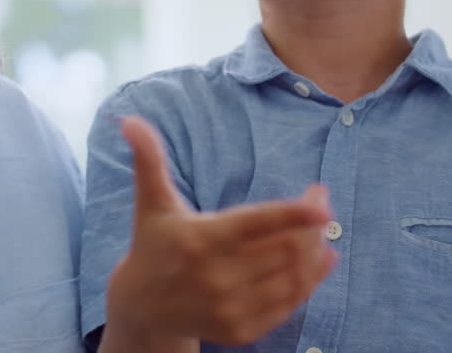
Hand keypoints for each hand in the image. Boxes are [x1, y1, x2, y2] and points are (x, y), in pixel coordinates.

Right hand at [101, 116, 335, 350]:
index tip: (321, 199)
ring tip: (318, 229)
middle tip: (320, 203)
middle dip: (310, 223)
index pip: (255, 223)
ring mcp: (229, 308)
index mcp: (199, 240)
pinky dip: (311, 280)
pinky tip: (321, 258)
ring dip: (314, 250)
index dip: (292, 212)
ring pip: (292, 276)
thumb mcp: (152, 202)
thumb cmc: (154, 243)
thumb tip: (130, 120)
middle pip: (283, 248)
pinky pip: (290, 304)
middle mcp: (215, 277)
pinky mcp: (241, 330)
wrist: (141, 308)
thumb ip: (148, 159)